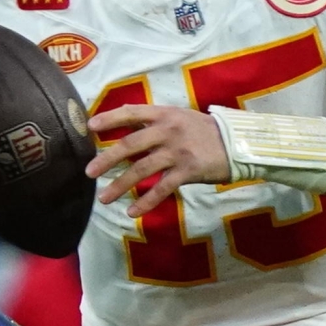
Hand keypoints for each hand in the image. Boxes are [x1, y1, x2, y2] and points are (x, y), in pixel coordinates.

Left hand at [87, 100, 231, 216]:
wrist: (236, 143)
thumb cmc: (204, 132)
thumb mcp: (180, 118)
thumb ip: (155, 123)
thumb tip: (128, 131)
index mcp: (164, 114)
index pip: (132, 112)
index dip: (110, 118)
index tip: (91, 126)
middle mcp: (168, 130)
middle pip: (131, 144)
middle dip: (108, 159)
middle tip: (89, 172)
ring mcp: (177, 151)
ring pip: (142, 169)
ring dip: (120, 184)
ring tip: (104, 198)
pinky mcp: (187, 171)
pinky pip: (162, 188)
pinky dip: (146, 202)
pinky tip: (132, 212)